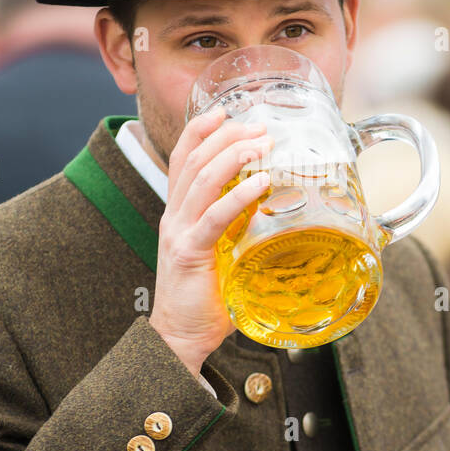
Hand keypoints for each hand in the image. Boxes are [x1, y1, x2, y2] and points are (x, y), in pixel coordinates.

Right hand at [148, 106, 273, 379]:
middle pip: (194, 159)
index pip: (184, 159)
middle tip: (257, 124)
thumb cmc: (205, 300)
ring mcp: (179, 232)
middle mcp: (175, 216)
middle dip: (226, 135)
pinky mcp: (190, 252)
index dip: (201, 130)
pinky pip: (214, 216)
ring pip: (202, 178)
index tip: (225, 112)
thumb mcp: (222, 254)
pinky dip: (239, 195)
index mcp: (179, 213)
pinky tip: (261, 182)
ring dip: (234, 154)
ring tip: (261, 142)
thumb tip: (275, 213)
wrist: (179, 339)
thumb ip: (239, 231)